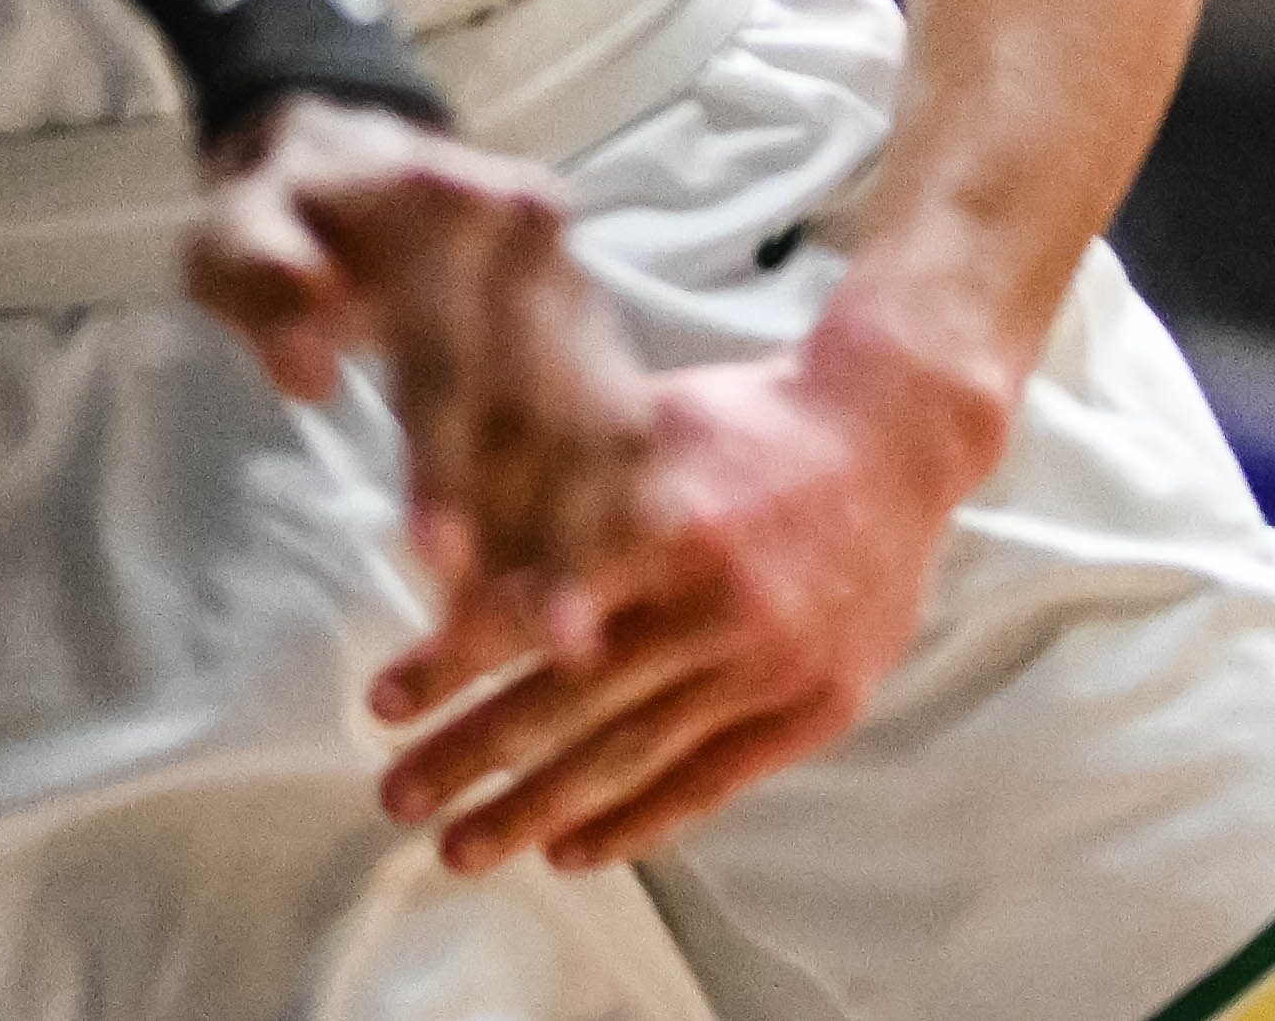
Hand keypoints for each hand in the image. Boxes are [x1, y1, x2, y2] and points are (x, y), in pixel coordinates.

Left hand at [190, 100, 648, 674]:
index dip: (444, 459)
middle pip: (546, 400)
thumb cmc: (284, 212)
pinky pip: (619, 433)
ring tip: (569, 640)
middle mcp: (534, 240)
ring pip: (601, 427)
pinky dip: (607, 513)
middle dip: (545, 525)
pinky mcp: (602, 332)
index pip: (446, 349)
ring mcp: (579, 285)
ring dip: (590, 535)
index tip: (436, 555)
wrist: (356, 158)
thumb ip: (261, 279)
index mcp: (444, 201)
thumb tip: (302, 371)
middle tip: (540, 638)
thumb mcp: (236, 226)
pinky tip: (590, 595)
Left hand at [371, 319, 997, 871]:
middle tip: (395, 795)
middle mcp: (718, 602)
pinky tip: (571, 853)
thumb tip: (438, 555)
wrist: (890, 437)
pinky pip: (712, 782)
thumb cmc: (740, 422)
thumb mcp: (637, 422)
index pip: (536, 609)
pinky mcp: (816, 707)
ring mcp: (773, 663)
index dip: (453, 660)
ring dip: (538, 810)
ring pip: (633, 754)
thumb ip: (549, 488)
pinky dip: (638, 824)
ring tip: (461, 847)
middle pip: (572, 698)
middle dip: (473, 753)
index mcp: (665, 519)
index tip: (384, 701)